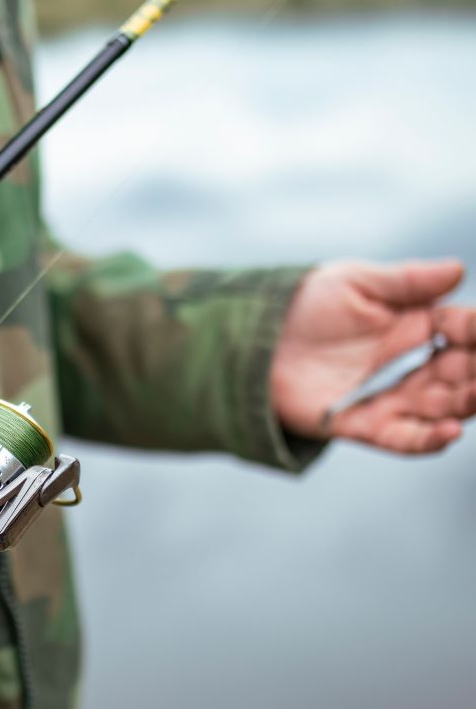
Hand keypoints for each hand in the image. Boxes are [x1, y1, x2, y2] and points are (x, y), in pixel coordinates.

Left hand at [270, 258, 475, 452]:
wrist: (254, 338)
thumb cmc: (304, 306)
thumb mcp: (354, 283)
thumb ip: (405, 282)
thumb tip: (457, 270)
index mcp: (415, 327)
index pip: (464, 330)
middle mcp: (410, 365)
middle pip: (463, 372)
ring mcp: (388, 397)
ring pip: (442, 407)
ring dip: (466, 404)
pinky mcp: (361, 424)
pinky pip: (402, 439)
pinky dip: (428, 439)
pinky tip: (452, 431)